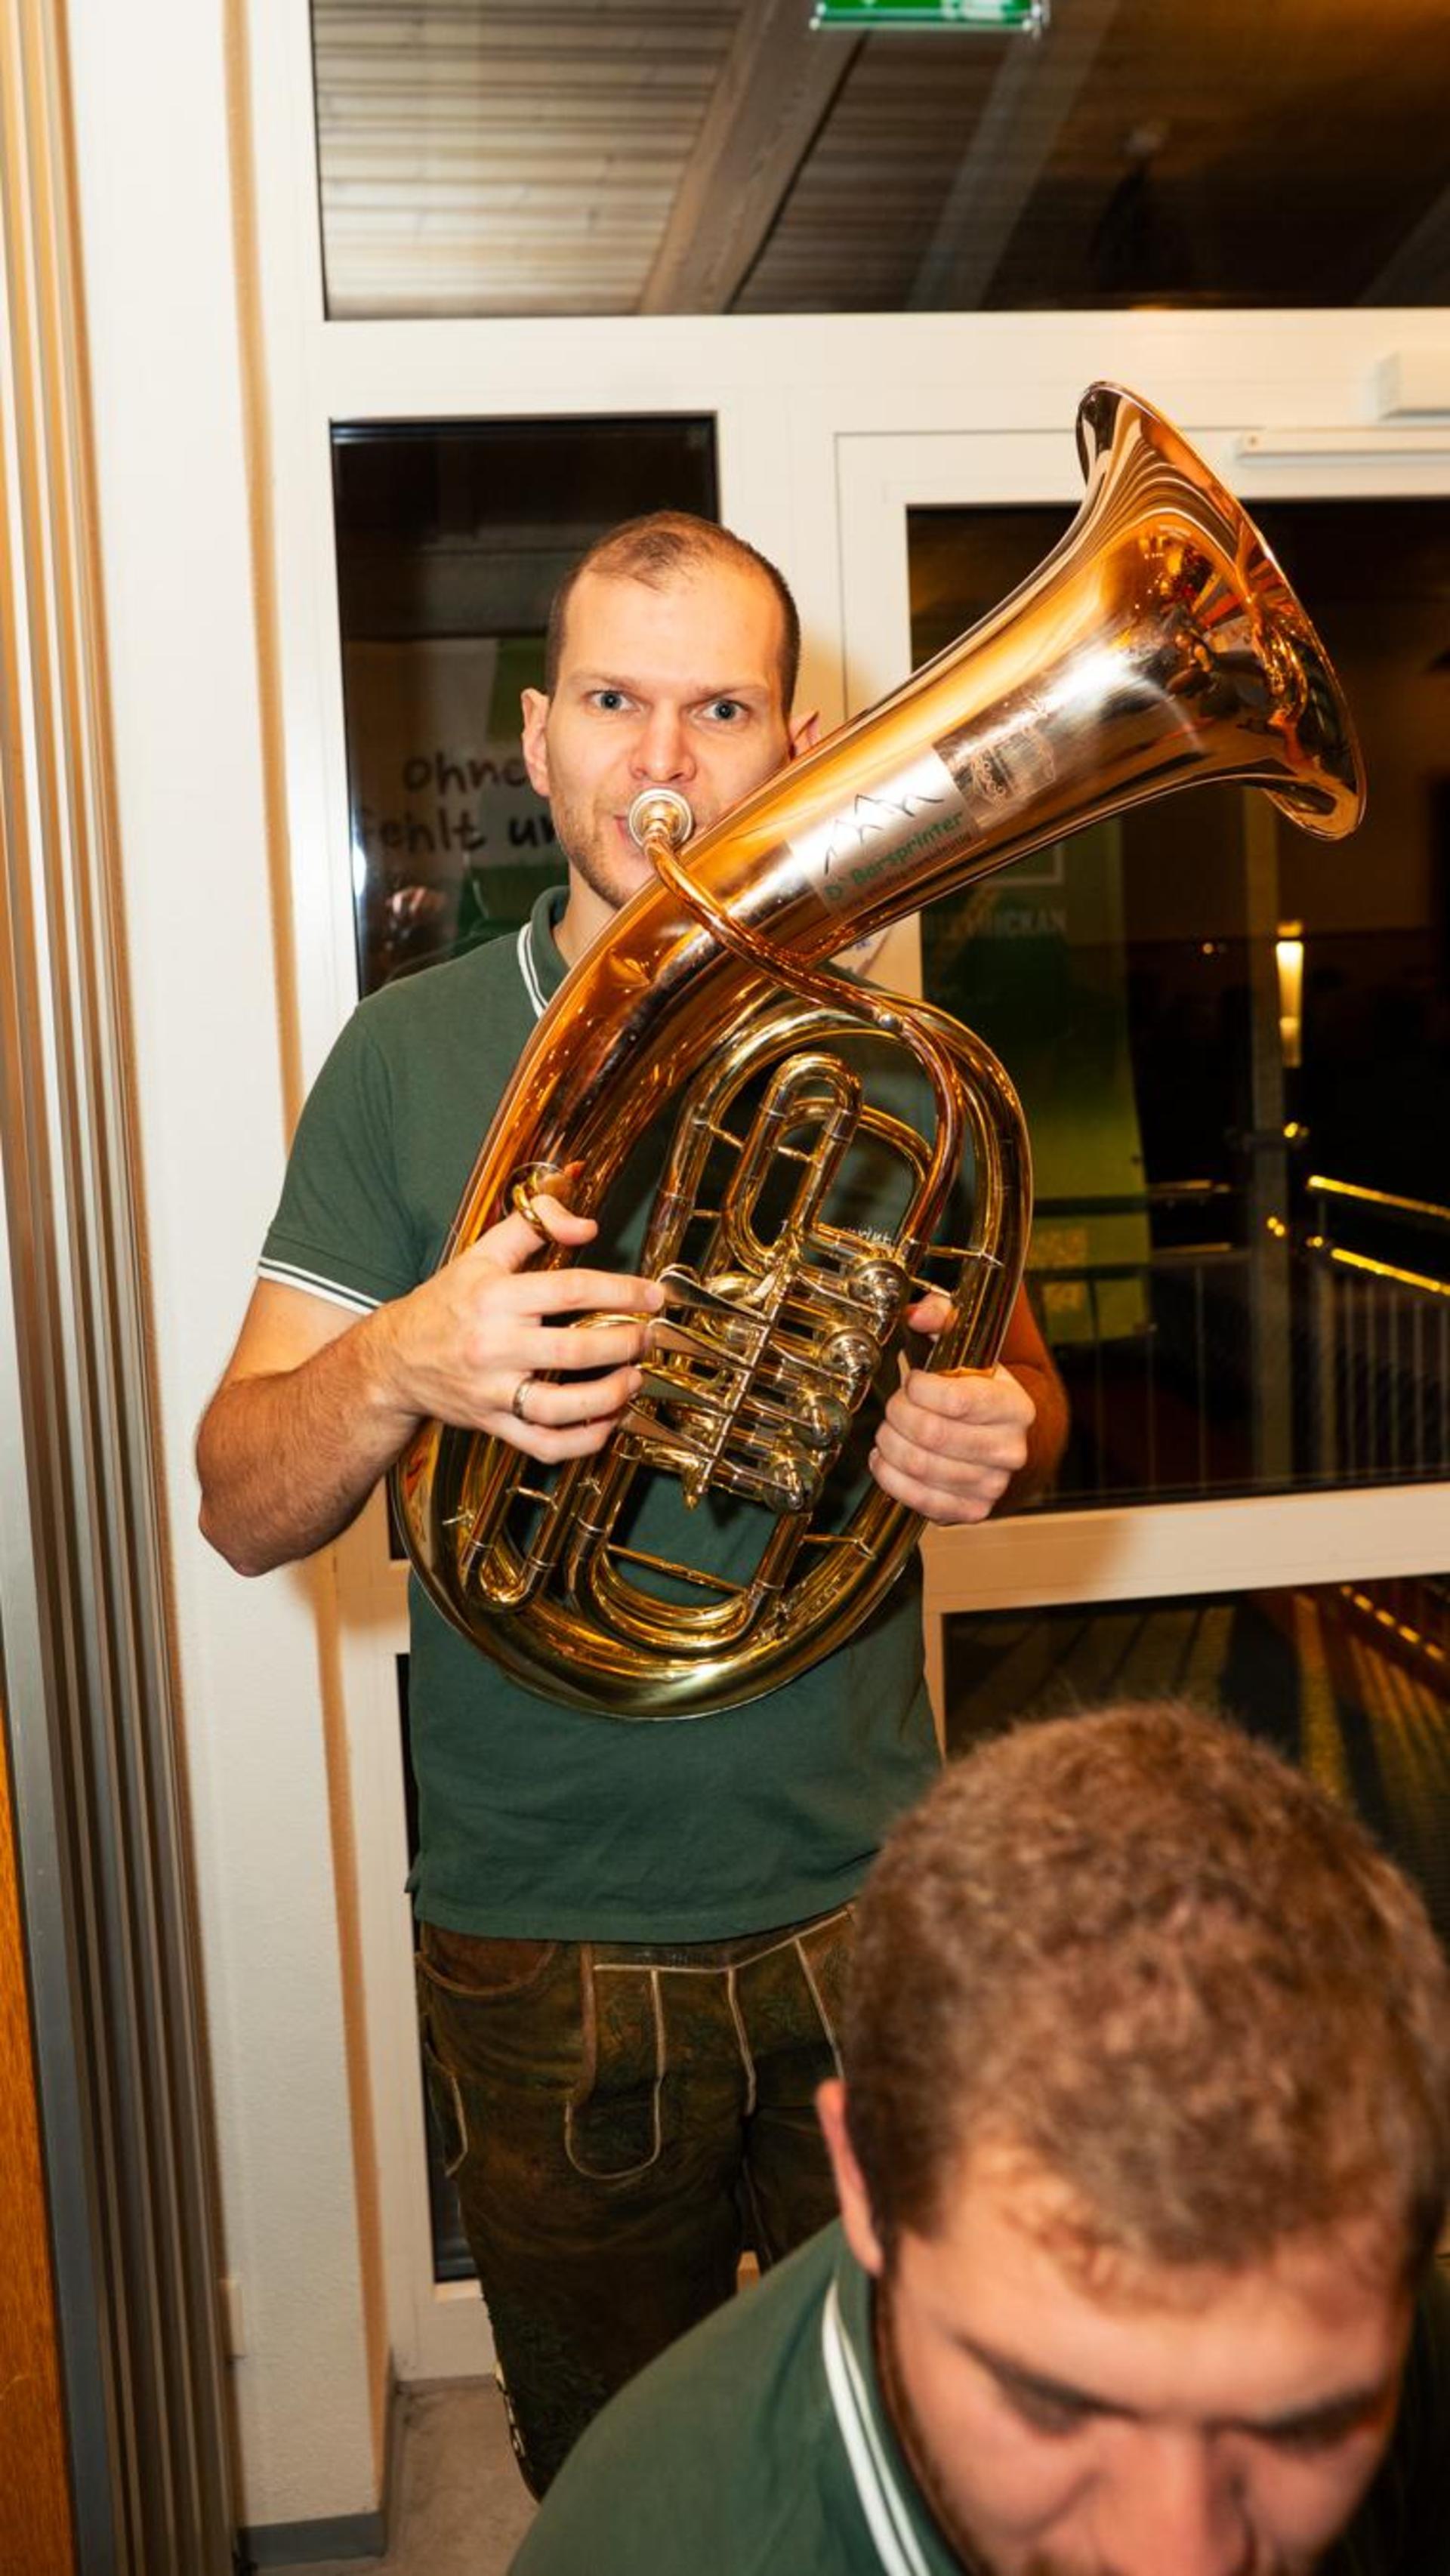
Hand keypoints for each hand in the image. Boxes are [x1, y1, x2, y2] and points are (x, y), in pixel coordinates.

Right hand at [369, 1194, 663, 1461]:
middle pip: (572, 1349)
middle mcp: (493, 1346)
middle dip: (623, 1344)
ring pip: (559, 1406)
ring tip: (633, 1380)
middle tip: (647, 1338)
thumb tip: (585, 1225)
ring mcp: (492, 1390)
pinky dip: (581, 1442)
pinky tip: (606, 1424)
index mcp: (495, 1298)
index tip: (652, 1296)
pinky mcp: (492, 1423)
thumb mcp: (482, 1254)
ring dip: (608, 1397)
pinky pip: (542, 1444)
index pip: (569, 1290)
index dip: (619, 1292)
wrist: (393, 1360)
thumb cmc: (445, 1305)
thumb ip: (533, 1226)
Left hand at [868, 1290, 1035, 1524]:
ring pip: (918, 1465)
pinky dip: (890, 1476)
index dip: (919, 1389)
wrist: (993, 1437)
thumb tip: (919, 1314)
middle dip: (898, 1414)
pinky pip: (917, 1498)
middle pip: (930, 1434)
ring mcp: (993, 1485)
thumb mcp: (965, 1345)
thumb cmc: (973, 1389)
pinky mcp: (971, 1511)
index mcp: (1015, 1406)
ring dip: (890, 1444)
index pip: (957, 1401)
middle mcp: (1011, 1449)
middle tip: (896, 1406)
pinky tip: (888, 1458)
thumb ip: (941, 1317)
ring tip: (891, 1430)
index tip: (914, 1381)